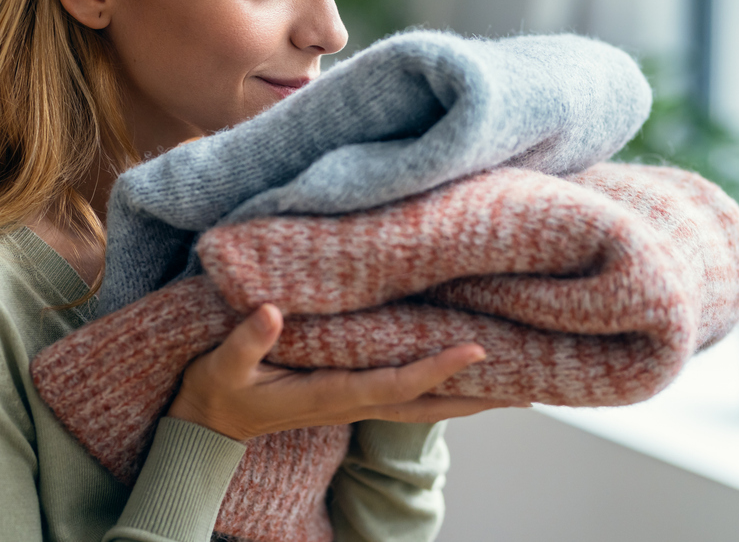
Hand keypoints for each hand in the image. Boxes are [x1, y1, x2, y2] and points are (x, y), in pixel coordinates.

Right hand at [165, 303, 525, 440]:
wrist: (208, 426)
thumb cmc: (218, 390)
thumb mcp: (223, 365)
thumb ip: (248, 340)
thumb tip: (272, 312)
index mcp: (330, 395)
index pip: (396, 383)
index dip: (437, 368)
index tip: (476, 350)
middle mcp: (351, 403)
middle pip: (428, 405)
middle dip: (478, 396)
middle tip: (531, 384)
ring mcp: (353, 403)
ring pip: (423, 404)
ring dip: (469, 397)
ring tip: (516, 384)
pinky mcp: (349, 396)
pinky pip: (406, 395)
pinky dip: (441, 388)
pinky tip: (462, 376)